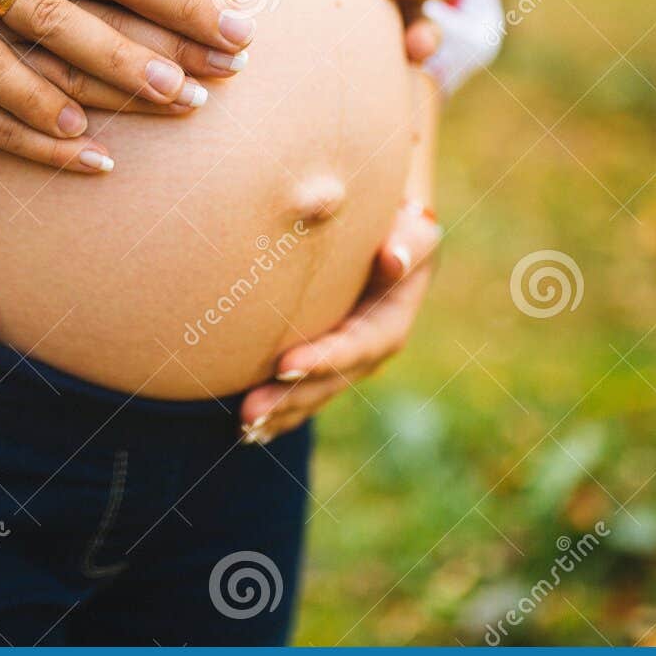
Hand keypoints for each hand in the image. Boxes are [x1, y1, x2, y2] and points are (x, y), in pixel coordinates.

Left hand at [236, 201, 442, 441]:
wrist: (386, 231)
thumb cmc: (396, 224)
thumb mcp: (413, 228)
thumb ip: (409, 243)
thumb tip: (392, 259)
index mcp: (390, 321)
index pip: (358, 346)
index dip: (324, 359)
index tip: (283, 365)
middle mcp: (368, 350)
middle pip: (329, 382)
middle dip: (290, 398)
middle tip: (249, 410)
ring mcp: (345, 361)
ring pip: (312, 394)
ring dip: (278, 413)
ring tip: (242, 427)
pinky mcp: (322, 361)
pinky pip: (300, 391)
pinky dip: (276, 413)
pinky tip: (244, 431)